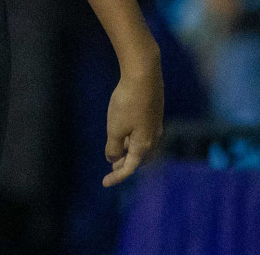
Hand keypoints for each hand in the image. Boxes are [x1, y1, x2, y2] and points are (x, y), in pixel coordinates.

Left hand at [104, 59, 162, 186]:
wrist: (143, 75)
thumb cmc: (127, 103)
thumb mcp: (114, 128)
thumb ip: (113, 147)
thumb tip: (113, 159)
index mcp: (143, 145)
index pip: (130, 167)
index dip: (117, 177)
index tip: (104, 183)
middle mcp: (153, 138)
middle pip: (140, 159)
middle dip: (127, 165)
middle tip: (113, 168)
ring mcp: (155, 125)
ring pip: (143, 146)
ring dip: (130, 152)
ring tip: (117, 152)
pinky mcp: (154, 113)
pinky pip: (144, 134)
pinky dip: (133, 140)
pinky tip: (125, 132)